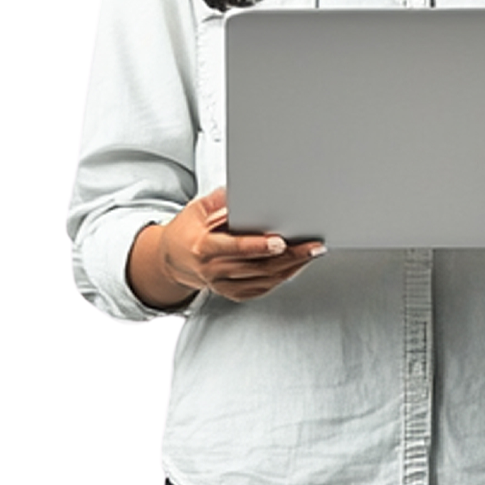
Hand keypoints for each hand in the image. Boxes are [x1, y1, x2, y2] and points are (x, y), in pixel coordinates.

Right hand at [129, 187, 324, 306]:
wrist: (172, 261)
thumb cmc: (186, 232)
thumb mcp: (196, 209)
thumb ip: (219, 201)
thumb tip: (241, 191)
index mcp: (204, 248)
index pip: (236, 248)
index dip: (259, 246)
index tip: (280, 241)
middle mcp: (214, 270)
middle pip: (258, 266)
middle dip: (289, 256)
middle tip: (312, 246)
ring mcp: (223, 285)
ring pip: (264, 279)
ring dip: (292, 267)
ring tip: (312, 253)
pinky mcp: (232, 293)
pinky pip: (261, 288)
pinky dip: (281, 278)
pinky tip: (296, 266)